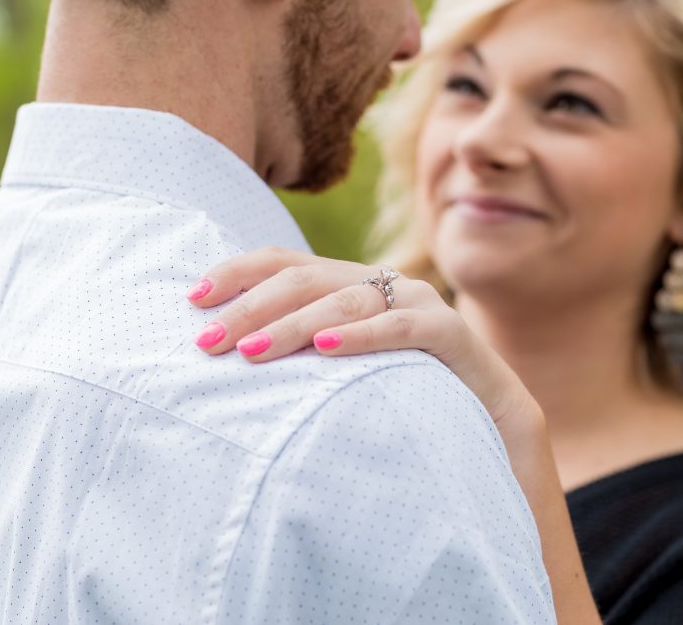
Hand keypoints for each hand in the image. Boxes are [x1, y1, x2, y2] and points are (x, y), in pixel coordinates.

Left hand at [186, 246, 537, 431]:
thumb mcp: (342, 370)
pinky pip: (403, 327)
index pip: (283, 261)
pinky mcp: (450, 332)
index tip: (192, 300)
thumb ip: (300, 351)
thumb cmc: (403, 395)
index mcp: (348, 285)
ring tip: (250, 351)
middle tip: (208, 340)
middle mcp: (379, 283)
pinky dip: (362, 334)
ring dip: (292, 325)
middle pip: (304, 277)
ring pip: (345, 300)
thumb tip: (227, 357)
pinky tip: (325, 348)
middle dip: (250, 308)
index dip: (237, 274)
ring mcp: (416, 302)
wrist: (489, 420)